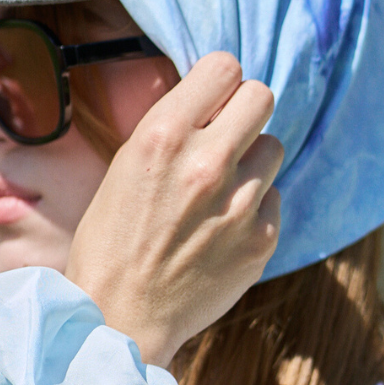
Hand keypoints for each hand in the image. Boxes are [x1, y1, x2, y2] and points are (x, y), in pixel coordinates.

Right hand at [64, 52, 281, 366]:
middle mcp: (206, 162)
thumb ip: (172, 133)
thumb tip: (212, 105)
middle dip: (244, 113)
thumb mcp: (124, 170)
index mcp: (163, 136)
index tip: (210, 103)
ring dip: (251, 163)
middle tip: (226, 138)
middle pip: (261, 96)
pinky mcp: (260, 239)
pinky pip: (273, 197)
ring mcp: (239, 203)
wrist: (119, 317)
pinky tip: (221, 231)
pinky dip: (254, 209)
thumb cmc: (111, 245)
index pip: (223, 67)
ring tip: (218, 193)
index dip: (218, 84)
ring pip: (272, 147)